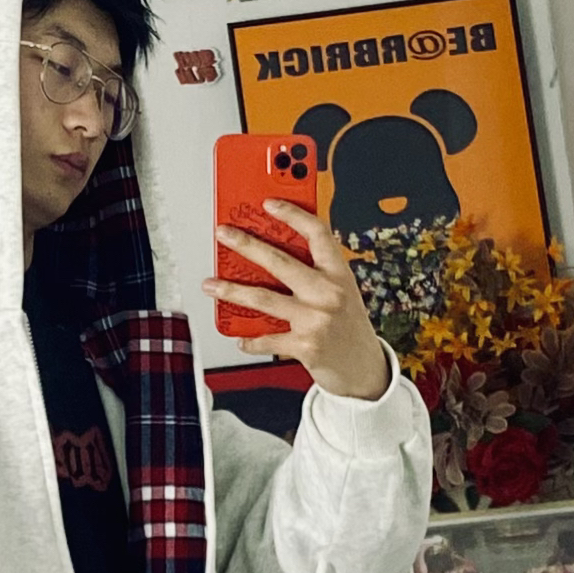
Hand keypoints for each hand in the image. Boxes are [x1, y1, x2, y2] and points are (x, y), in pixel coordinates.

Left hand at [203, 201, 389, 399]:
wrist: (363, 369)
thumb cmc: (348, 327)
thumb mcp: (341, 292)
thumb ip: (316, 273)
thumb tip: (273, 253)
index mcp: (339, 273)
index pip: (317, 233)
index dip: (292, 214)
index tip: (269, 203)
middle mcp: (328, 293)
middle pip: (280, 261)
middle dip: (247, 244)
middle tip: (224, 234)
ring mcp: (316, 319)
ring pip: (264, 298)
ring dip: (231, 291)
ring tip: (210, 285)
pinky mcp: (305, 346)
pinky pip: (267, 338)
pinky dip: (250, 340)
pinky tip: (239, 338)